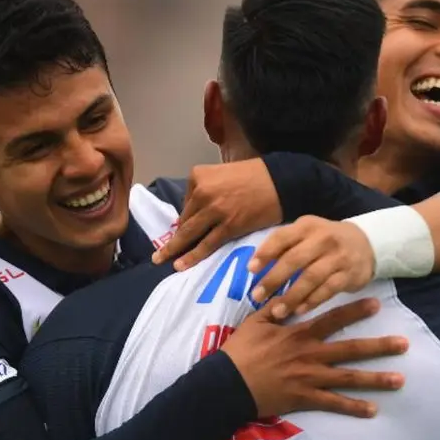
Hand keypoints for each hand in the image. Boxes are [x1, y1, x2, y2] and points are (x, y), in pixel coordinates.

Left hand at [151, 159, 281, 270]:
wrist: (282, 180)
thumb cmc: (255, 176)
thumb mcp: (222, 173)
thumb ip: (206, 190)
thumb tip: (194, 215)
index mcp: (198, 176)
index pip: (186, 204)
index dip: (186, 219)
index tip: (184, 231)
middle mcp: (202, 192)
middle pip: (184, 221)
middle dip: (171, 240)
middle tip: (157, 254)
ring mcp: (214, 210)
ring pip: (190, 234)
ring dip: (175, 250)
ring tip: (162, 261)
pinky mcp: (229, 226)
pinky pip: (206, 244)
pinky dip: (192, 256)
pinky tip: (181, 265)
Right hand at [221, 298, 406, 418]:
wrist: (228, 383)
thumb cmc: (240, 351)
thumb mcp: (255, 322)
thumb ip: (275, 306)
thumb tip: (289, 289)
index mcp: (299, 334)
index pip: (333, 319)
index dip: (355, 311)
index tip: (377, 305)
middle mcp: (311, 355)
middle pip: (351, 349)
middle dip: (379, 346)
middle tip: (404, 343)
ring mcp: (310, 378)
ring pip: (349, 378)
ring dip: (376, 379)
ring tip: (400, 379)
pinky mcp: (305, 398)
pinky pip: (334, 404)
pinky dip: (353, 408)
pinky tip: (373, 410)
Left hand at [248, 216, 375, 319]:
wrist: (366, 243)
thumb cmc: (325, 240)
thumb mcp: (306, 233)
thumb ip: (284, 245)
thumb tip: (256, 265)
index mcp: (307, 226)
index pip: (282, 237)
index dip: (265, 253)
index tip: (251, 269)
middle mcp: (323, 239)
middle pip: (294, 260)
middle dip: (273, 279)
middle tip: (257, 296)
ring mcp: (337, 257)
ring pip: (311, 278)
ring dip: (291, 296)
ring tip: (277, 311)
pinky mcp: (349, 274)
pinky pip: (328, 290)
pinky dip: (312, 301)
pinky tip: (299, 310)